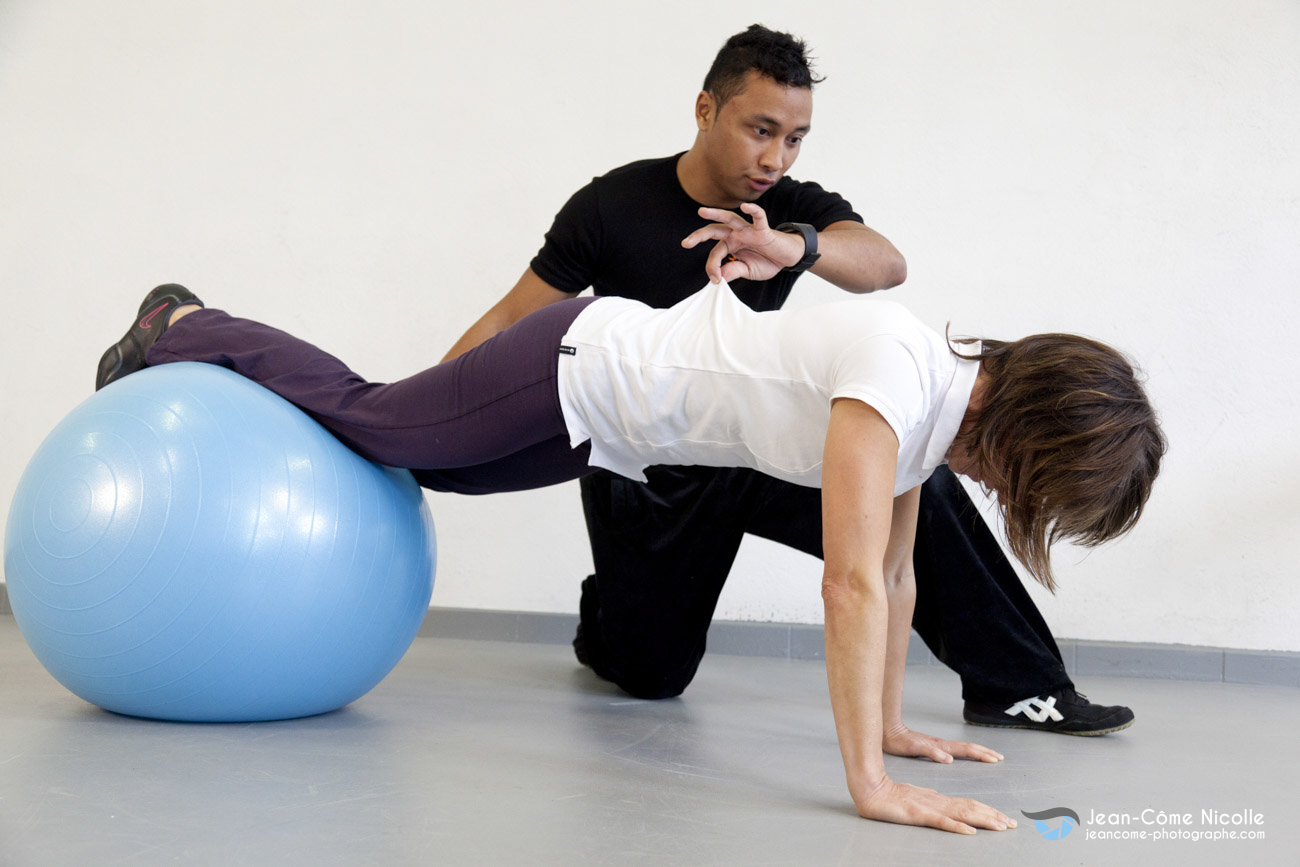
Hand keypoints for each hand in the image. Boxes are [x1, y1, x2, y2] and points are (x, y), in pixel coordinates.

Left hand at [680, 203, 805, 283]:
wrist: (787, 258)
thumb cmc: (767, 261)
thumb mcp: (747, 271)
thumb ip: (734, 271)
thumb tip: (720, 277)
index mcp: (731, 245)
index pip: (715, 253)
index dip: (712, 266)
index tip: (715, 280)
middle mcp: (736, 234)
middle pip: (714, 231)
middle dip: (699, 235)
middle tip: (686, 243)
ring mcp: (748, 230)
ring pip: (730, 218)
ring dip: (715, 214)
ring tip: (702, 212)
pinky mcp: (763, 230)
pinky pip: (758, 217)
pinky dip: (753, 211)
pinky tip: (745, 206)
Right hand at [856, 776, 1016, 834]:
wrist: (870, 789)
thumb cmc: (889, 795)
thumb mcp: (916, 798)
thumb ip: (931, 800)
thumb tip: (945, 803)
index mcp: (938, 799)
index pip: (969, 805)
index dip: (988, 812)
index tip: (1004, 819)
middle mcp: (938, 802)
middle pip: (971, 809)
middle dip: (993, 816)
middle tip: (1012, 825)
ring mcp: (929, 808)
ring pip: (962, 814)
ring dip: (983, 821)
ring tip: (1000, 826)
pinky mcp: (919, 815)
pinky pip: (941, 822)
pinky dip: (957, 827)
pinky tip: (969, 832)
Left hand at [883, 722, 1003, 763]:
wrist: (889, 732)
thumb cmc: (900, 741)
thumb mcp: (915, 748)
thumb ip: (932, 753)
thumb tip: (949, 759)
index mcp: (941, 746)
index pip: (966, 750)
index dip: (980, 754)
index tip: (995, 759)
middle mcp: (943, 745)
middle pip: (968, 747)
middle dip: (985, 752)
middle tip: (999, 757)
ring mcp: (939, 745)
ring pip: (963, 747)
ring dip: (978, 751)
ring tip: (989, 755)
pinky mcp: (934, 747)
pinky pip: (955, 750)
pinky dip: (965, 752)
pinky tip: (966, 755)